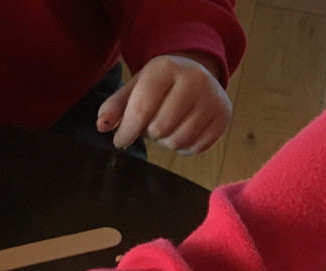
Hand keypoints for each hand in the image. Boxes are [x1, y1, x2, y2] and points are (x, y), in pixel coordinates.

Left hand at [97, 53, 231, 153]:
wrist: (198, 72)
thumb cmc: (159, 85)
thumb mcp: (135, 87)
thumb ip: (115, 106)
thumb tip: (102, 125)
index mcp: (166, 68)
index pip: (141, 109)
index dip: (127, 132)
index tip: (121, 139)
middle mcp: (194, 78)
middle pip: (160, 128)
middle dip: (149, 133)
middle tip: (152, 124)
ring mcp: (213, 97)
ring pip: (178, 140)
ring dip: (166, 141)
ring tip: (167, 127)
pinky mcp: (224, 115)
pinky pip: (196, 147)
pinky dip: (184, 146)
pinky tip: (182, 130)